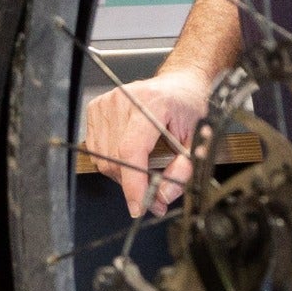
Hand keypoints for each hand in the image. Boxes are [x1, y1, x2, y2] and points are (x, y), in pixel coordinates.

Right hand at [81, 69, 213, 217]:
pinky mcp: (96, 108)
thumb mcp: (196, 139)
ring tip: (144, 170)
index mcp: (152, 103)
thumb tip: (162, 197)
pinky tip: (131, 154)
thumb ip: (182, 171)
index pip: (132, 150)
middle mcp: (124, 101)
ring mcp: (107, 103)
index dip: (133, 184)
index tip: (139, 206)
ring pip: (104, 158)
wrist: (178, 84)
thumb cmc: (188, 107)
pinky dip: (113, 161)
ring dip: (123, 174)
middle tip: (154, 194)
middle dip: (134, 184)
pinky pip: (97, 149)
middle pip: (116, 159)